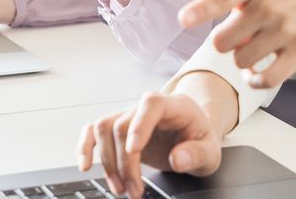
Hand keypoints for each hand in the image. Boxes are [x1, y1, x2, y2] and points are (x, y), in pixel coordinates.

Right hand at [77, 92, 222, 197]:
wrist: (193, 135)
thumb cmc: (200, 138)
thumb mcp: (210, 150)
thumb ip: (196, 153)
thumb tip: (177, 159)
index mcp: (173, 106)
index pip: (151, 105)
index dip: (139, 125)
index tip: (134, 151)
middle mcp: (146, 108)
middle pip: (123, 125)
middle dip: (125, 163)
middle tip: (134, 191)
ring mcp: (130, 116)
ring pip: (105, 128)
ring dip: (107, 162)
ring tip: (120, 188)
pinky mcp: (119, 129)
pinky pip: (94, 130)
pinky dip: (85, 146)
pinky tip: (85, 165)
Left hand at [177, 0, 295, 88]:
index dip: (201, 8)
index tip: (185, 18)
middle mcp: (269, 5)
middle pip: (222, 42)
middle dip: (225, 41)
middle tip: (242, 31)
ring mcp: (285, 29)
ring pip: (240, 60)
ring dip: (242, 58)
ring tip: (255, 45)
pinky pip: (265, 79)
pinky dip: (255, 80)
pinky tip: (257, 71)